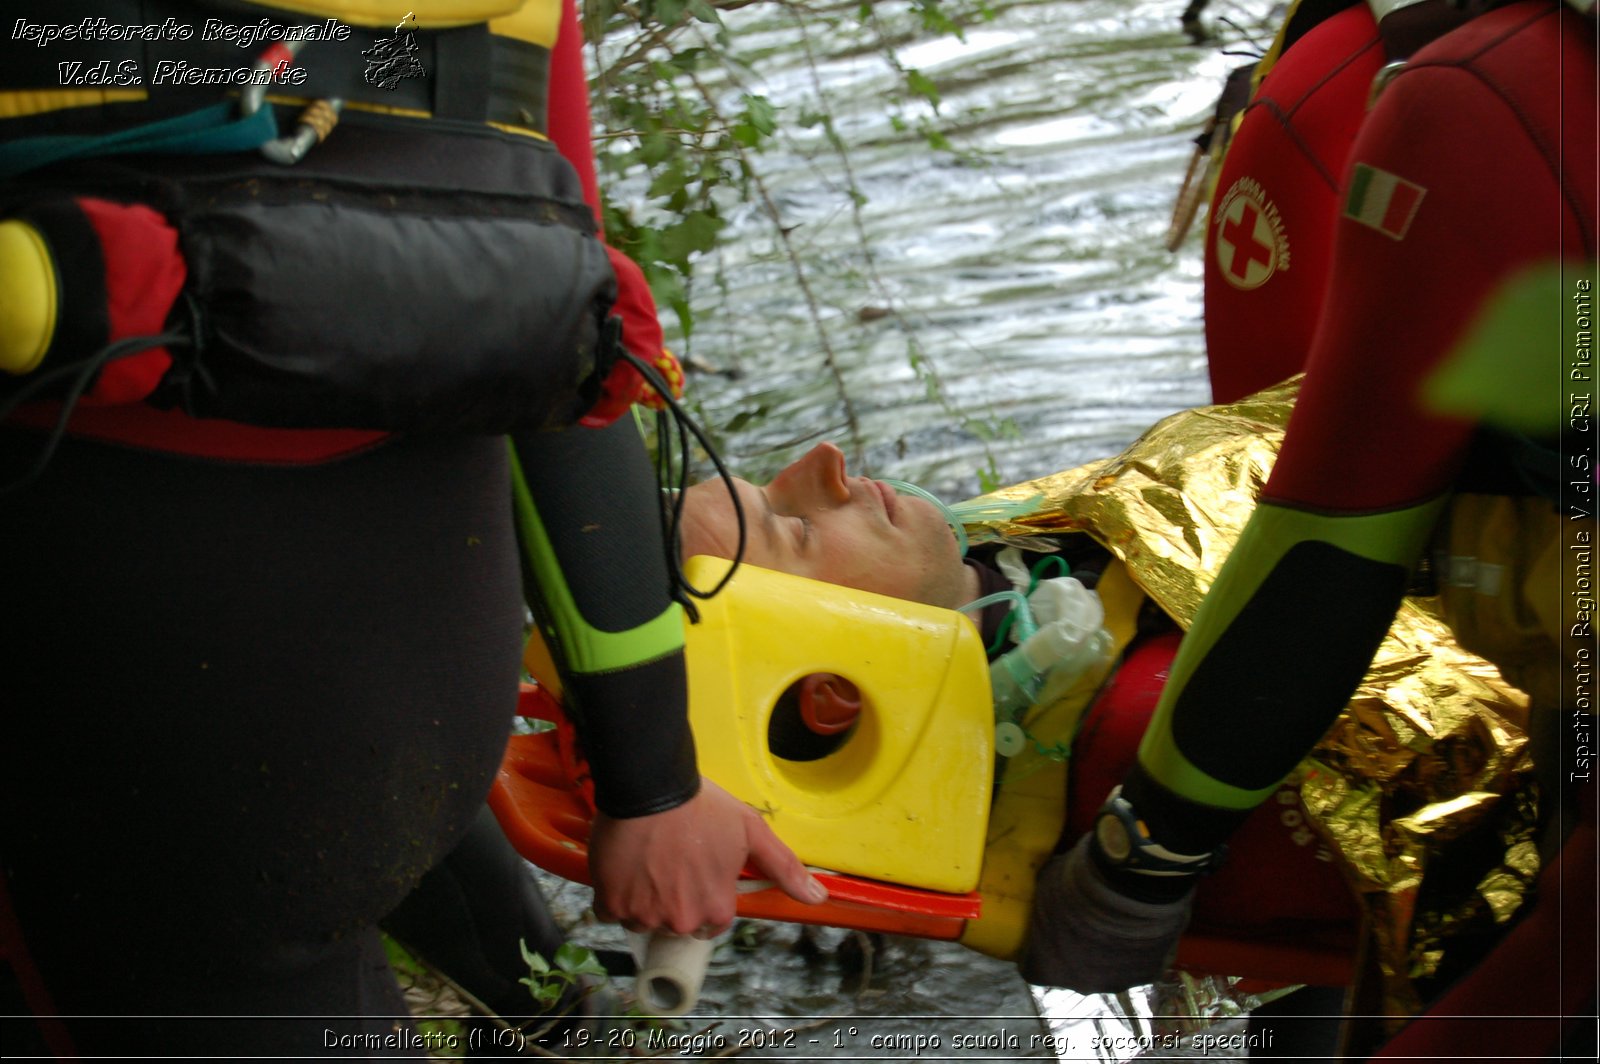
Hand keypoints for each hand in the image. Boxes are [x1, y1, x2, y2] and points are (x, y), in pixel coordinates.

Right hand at [588, 778, 826, 937]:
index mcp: (716, 909)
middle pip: (676, 922)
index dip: (705, 896)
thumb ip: (783, 868)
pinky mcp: (611, 903)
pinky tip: (623, 866)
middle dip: (673, 899)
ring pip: (643, 918)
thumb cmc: (704, 808)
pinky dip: (615, 894)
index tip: (696, 872)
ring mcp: (643, 915)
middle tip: (670, 862)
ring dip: (643, 898)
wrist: (651, 787)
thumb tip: (818, 898)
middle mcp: (680, 920)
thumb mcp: (751, 831)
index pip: (712, 922)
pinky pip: (611, 911)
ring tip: (646, 859)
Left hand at [1018, 835, 1192, 992]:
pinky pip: (1137, 965)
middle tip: (1082, 926)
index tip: (1043, 935)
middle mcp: (1082, 985)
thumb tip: (1048, 899)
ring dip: (1107, 954)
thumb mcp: (1047, 886)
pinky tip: (1138, 927)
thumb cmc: (1079, 884)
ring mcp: (1117, 982)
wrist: (1133, 882)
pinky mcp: (1149, 974)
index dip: (1037, 951)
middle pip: (1073, 973)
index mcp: (1049, 967)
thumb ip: (1044, 905)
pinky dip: (1136, 950)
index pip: (1034, 968)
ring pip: (1107, 972)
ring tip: (1114, 925)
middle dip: (1074, 953)